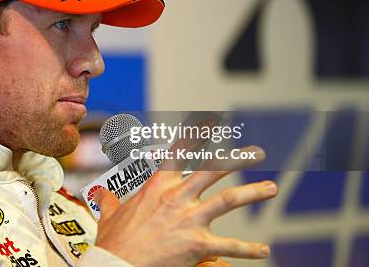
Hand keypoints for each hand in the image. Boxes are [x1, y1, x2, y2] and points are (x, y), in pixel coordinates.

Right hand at [94, 145, 276, 266]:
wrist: (116, 265)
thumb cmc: (113, 242)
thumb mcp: (110, 216)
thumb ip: (111, 202)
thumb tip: (104, 196)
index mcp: (157, 187)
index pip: (180, 153)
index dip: (197, 136)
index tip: (212, 123)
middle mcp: (177, 197)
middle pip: (213, 169)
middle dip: (238, 158)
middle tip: (256, 152)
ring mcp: (189, 219)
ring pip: (228, 199)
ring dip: (253, 192)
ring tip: (271, 187)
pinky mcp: (198, 244)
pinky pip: (229, 246)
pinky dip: (248, 249)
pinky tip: (264, 250)